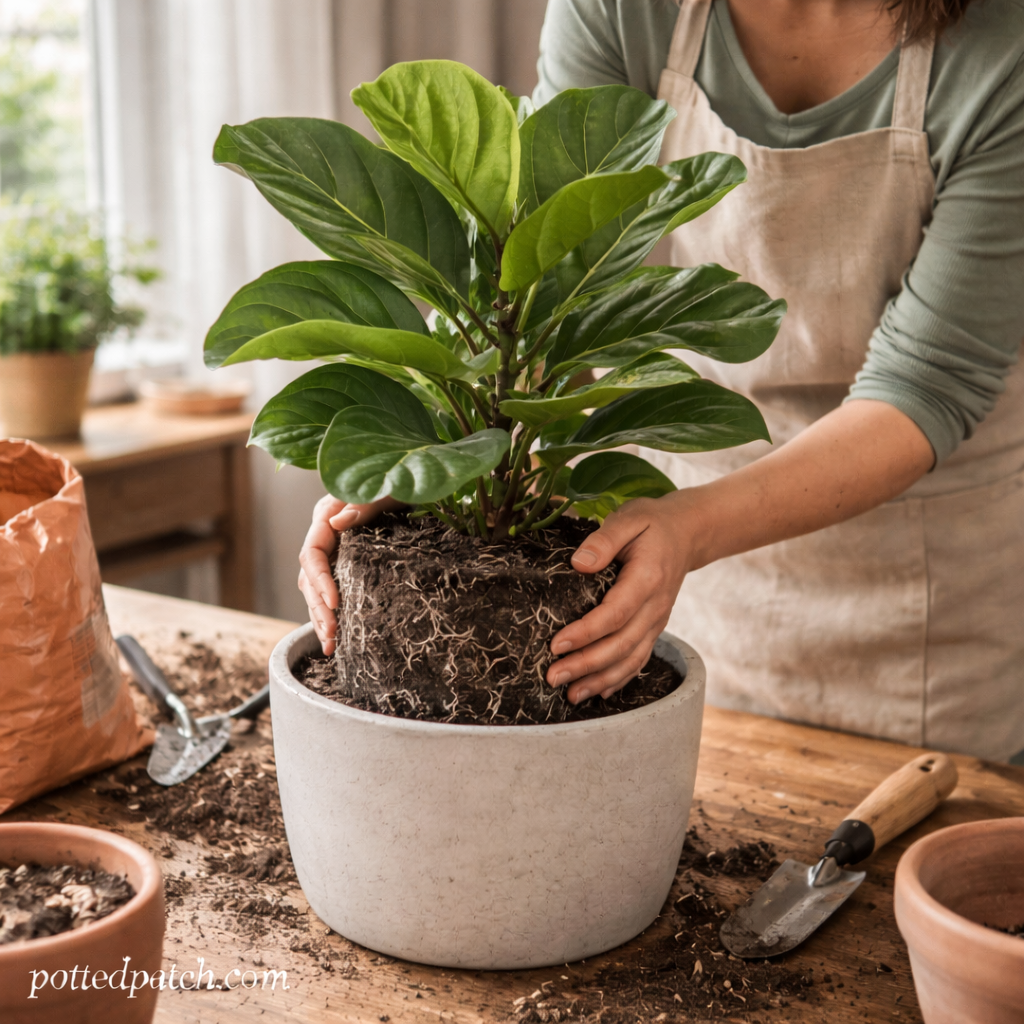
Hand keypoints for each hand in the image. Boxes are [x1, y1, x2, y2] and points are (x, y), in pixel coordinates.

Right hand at [298, 495, 401, 654]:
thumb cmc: (399, 480)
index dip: (319, 580)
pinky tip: (335, 638)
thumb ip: (362, 505)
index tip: (334, 602)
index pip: (311, 553)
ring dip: (320, 616)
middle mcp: (324, 534)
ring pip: (315, 588)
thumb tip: (337, 524)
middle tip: (332, 633)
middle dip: (318, 607)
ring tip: (330, 643)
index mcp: (326, 514)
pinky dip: (330, 614)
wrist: (411, 478)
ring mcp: (333, 549)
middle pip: (309, 576)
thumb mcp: (385, 489)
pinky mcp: (344, 561)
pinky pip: (330, 590)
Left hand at [546, 491, 702, 703]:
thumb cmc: (651, 523)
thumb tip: (579, 563)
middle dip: (586, 665)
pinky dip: (618, 680)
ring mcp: (657, 621)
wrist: (686, 534)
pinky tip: (597, 693)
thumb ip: (604, 540)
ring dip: (600, 680)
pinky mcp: (653, 628)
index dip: (586, 632)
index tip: (556, 644)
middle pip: (621, 644)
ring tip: (570, 695)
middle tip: (553, 676)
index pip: (615, 613)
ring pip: (630, 659)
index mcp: (647, 579)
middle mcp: (655, 607)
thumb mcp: (629, 518)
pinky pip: (638, 659)